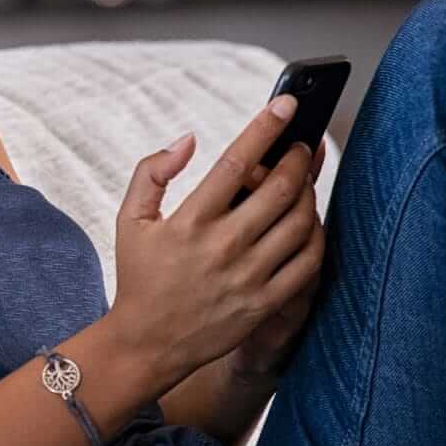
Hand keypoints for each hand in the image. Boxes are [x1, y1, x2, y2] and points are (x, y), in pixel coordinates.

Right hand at [111, 95, 328, 384]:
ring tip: (303, 181)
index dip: (266, 127)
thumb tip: (188, 139)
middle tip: (301, 145)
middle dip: (298, 157)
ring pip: (300, 222)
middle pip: (280, 188)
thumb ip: (152, 172)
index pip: (237, 161)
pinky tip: (308, 222)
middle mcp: (222, 246)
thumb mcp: (129, 219)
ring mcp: (248, 277)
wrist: (147, 342)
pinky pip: (308, 261)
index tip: (286, 103)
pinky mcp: (265, 303)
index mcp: (189, 220)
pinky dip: (315, 235)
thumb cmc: (139, 275)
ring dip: (309, 192)